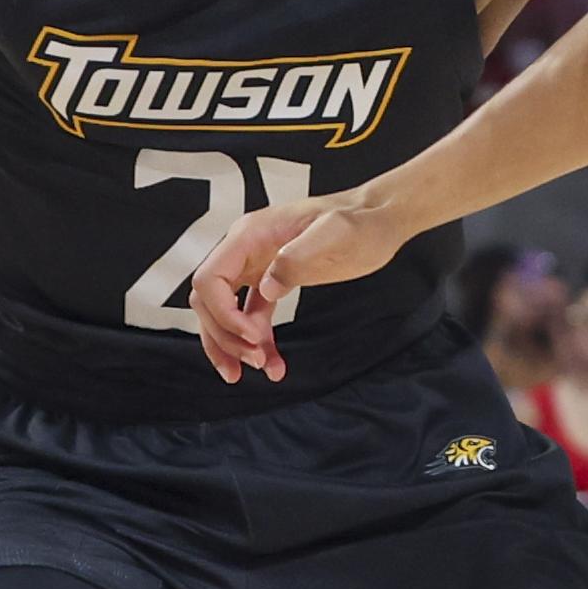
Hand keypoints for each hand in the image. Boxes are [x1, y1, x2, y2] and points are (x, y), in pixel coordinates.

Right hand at [194, 188, 411, 382]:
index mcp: (250, 235)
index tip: (253, 335)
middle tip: (256, 360)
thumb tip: (266, 288)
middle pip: (209, 301)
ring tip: (261, 368)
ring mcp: (257, 265)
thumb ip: (297, 258)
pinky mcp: (273, 280)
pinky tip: (273, 363)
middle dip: (226, 335)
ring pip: (226, 312)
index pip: (210, 280)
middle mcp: (245, 250)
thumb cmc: (359, 222)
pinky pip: (252, 315)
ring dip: (235, 345)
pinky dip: (258, 340)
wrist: (378, 220)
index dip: (224, 314)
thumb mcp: (333, 235)